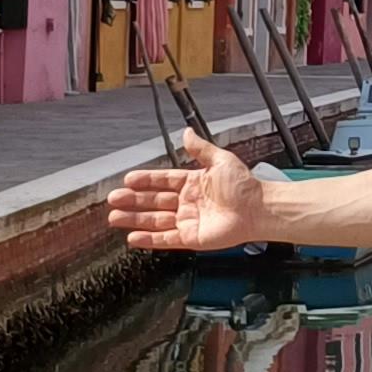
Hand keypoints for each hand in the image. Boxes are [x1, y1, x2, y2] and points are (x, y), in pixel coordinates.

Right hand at [106, 131, 267, 252]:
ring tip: (114, 217)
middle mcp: (187, 202)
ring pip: (155, 220)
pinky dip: (149, 239)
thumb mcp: (221, 160)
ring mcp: (187, 220)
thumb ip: (201, 149)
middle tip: (113, 199)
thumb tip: (186, 132)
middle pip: (154, 201)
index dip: (145, 180)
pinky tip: (132, 237)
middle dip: (132, 200)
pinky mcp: (191, 238)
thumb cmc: (244, 186)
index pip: (163, 180)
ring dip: (134, 219)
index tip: (128, 179)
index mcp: (193, 182)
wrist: (258, 208)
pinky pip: (165, 238)